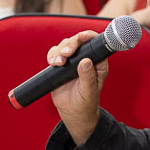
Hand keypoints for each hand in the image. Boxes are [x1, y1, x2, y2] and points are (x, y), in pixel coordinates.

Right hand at [46, 30, 108, 144]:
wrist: (74, 113)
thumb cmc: (86, 104)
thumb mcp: (89, 93)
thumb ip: (88, 77)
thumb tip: (86, 61)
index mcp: (97, 64)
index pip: (95, 44)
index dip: (89, 36)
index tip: (82, 36)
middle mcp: (85, 59)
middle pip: (77, 41)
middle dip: (71, 44)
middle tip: (67, 53)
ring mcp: (72, 61)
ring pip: (64, 45)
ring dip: (60, 51)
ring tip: (59, 63)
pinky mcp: (61, 66)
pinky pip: (55, 54)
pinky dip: (52, 56)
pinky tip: (53, 63)